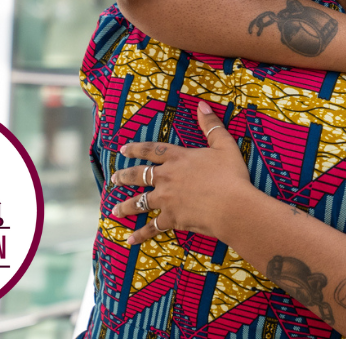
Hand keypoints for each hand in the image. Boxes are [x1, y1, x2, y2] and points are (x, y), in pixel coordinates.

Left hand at [109, 101, 254, 243]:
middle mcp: (167, 177)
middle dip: (124, 177)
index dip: (136, 149)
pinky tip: (130, 240)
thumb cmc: (231, 175)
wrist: (232, 205)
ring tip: (114, 210)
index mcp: (178, 158)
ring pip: (139, 202)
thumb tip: (202, 105)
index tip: (123, 150)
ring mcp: (166, 199)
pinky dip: (141, 235)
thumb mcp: (225, 145)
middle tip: (114, 179)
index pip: (152, 150)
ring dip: (125, 206)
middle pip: (139, 175)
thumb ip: (212, 125)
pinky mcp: (171, 219)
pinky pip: (152, 228)